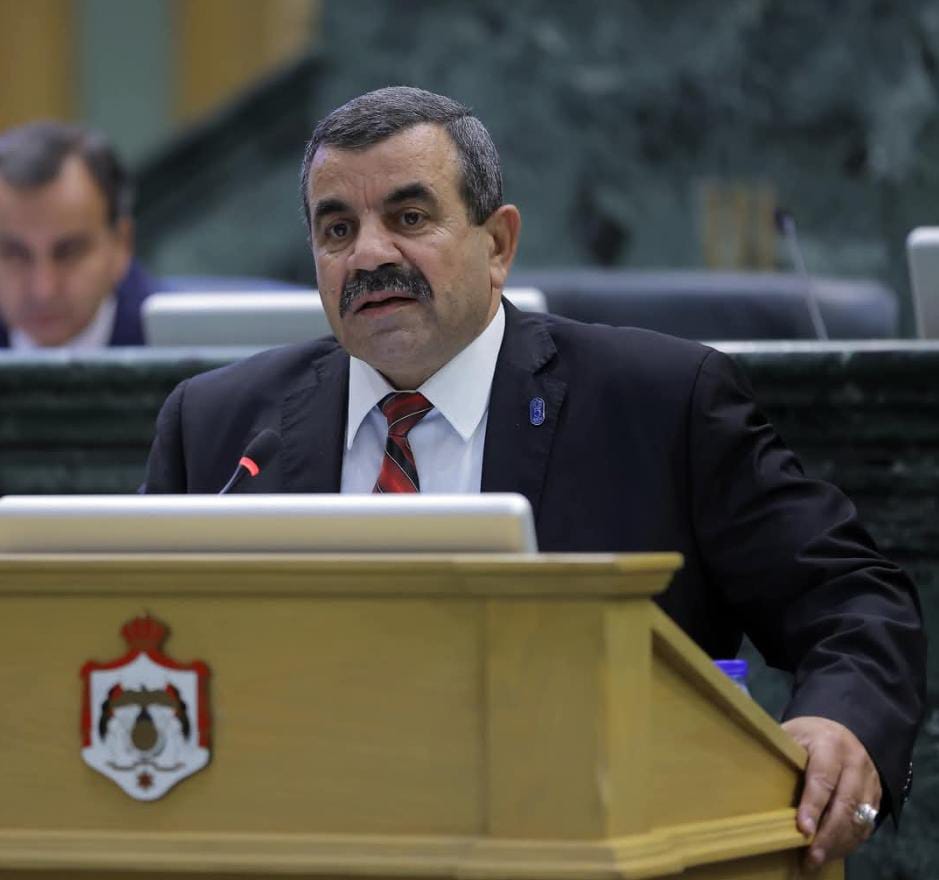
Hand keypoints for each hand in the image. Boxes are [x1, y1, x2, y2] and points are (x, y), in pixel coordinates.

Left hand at [781, 716, 880, 870]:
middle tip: (811, 856)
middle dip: (828, 833)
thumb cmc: (807, 735)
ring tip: (818, 859)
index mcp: (830, 743)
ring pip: (859, 817)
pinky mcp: (876, 795)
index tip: (802, 829)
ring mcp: (870, 780)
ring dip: (839, 842)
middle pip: (846, 803)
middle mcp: (855, 762)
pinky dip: (850, 841)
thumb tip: (753, 773)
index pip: (823, 778)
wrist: (839, 729)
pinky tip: (833, 851)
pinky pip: (867, 823)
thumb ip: (780, 752)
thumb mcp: (791, 734)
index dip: (813, 805)